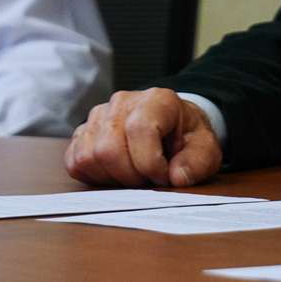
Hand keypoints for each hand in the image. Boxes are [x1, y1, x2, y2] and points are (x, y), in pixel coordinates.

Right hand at [64, 88, 221, 187]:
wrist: (172, 127)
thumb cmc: (186, 138)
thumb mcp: (205, 149)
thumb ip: (198, 162)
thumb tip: (177, 176)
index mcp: (156, 100)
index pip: (139, 129)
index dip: (149, 163)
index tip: (163, 177)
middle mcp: (122, 103)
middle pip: (109, 148)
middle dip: (130, 176)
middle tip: (148, 180)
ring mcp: (99, 116)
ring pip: (89, 156)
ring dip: (112, 178)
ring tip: (134, 175)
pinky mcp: (83, 132)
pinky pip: (75, 161)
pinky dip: (93, 176)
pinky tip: (116, 174)